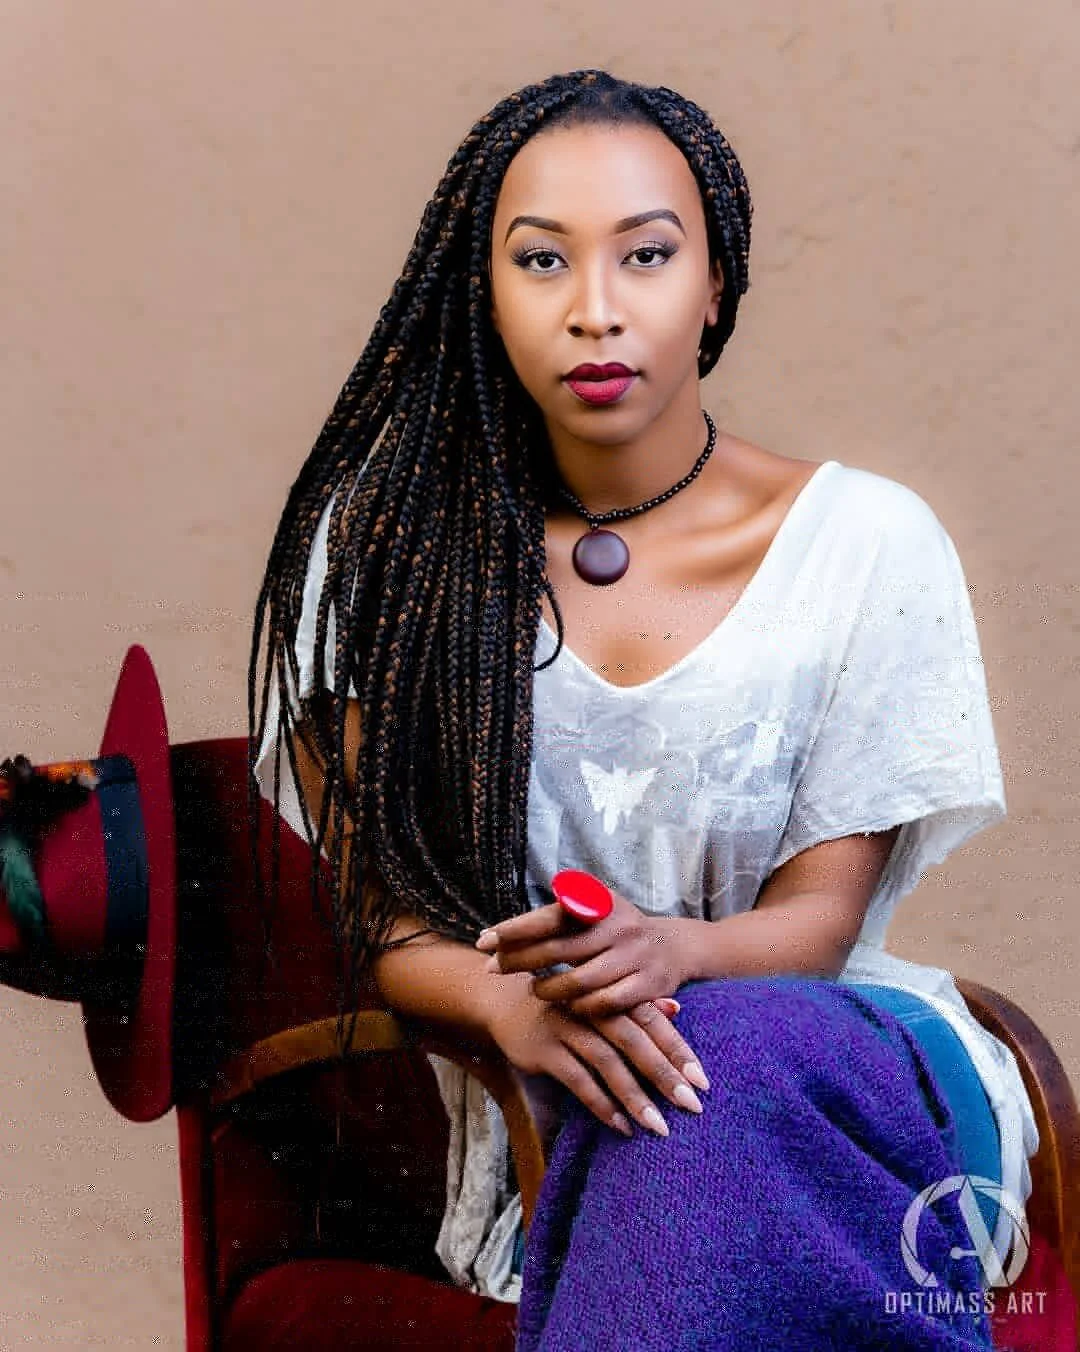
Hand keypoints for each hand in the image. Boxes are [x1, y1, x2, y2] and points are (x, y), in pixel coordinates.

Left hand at [476, 891, 686, 1019]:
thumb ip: (560, 912)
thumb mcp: (596, 908)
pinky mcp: (647, 986)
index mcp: (601, 904)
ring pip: (579, 981)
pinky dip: (581, 1007)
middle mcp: (618, 927)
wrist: (674, 947)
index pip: (549, 916)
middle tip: (492, 969)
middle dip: (520, 960)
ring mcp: (634, 957)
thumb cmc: (618, 929)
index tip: (484, 940)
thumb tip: (509, 927)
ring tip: (532, 990)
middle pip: (558, 949)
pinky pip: (605, 1003)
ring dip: (549, 989)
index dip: (515, 929)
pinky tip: (567, 1006)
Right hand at [484, 977, 707, 1137]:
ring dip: (635, 1096)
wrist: (504, 999)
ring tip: (660, 1126)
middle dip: (665, 1075)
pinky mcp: (544, 1049)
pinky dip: (601, 1103)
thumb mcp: (598, 999)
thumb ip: (638, 1007)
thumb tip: (678, 1012)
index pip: (652, 1021)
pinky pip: (577, 1079)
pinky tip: (621, 1125)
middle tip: (693, 1105)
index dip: (678, 1049)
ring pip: (607, 1062)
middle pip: (635, 1041)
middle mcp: (591, 1007)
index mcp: (609, 994)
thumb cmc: (564, 1003)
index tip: (703, 1080)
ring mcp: (566, 1027)